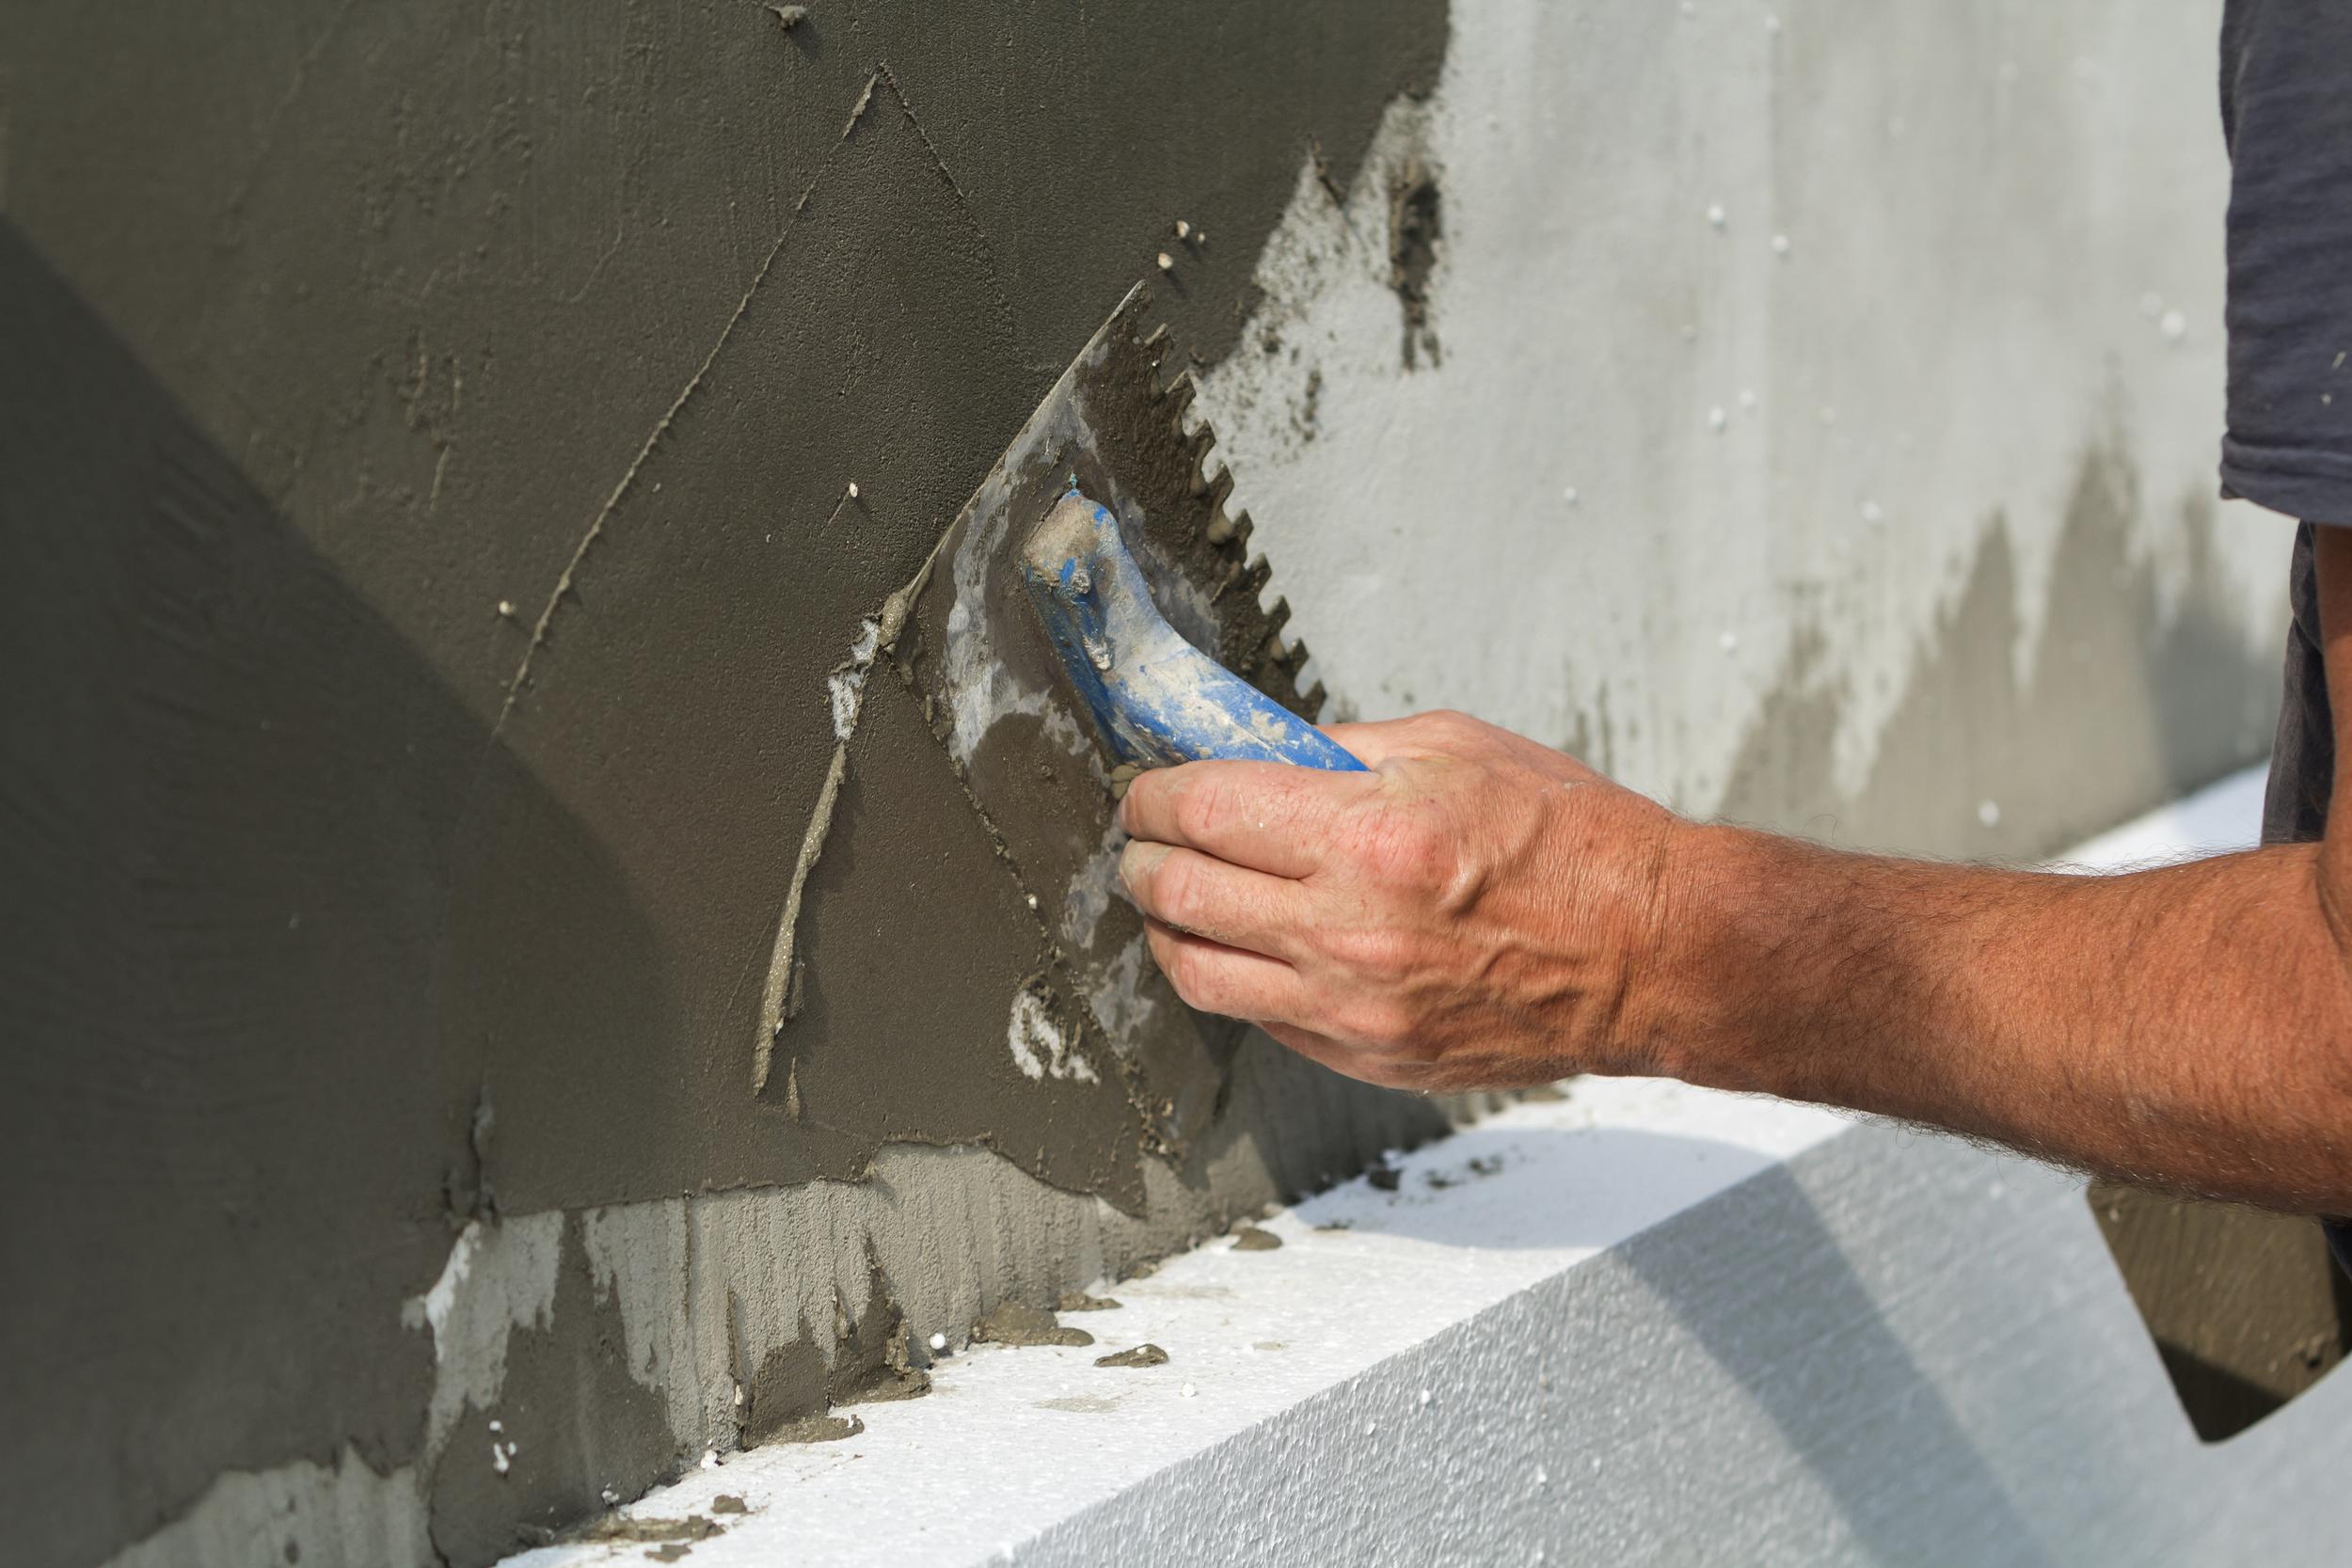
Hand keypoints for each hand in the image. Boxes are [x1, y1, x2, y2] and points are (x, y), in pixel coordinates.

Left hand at [1116, 710, 1687, 1091]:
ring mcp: (1354, 1009)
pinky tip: (1249, 944)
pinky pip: (1261, 1019)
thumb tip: (1256, 751)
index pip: (1203, 811)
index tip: (1148, 788)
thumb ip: (1342, 750)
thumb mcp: (1456, 749)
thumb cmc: (1573, 844)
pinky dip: (1235, 976)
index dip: (1154, 795)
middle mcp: (1348, 932)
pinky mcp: (1370, 1058)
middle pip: (1178, 895)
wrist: (1652, 955)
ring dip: (1167, 928)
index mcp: (1367, 838)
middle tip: (1143, 838)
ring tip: (1175, 896)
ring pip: (1198, 974)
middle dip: (1141, 858)